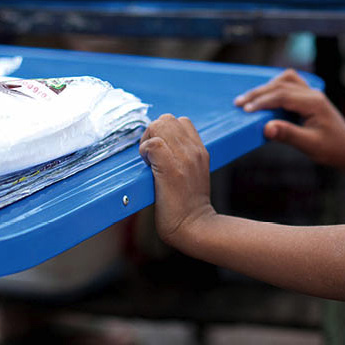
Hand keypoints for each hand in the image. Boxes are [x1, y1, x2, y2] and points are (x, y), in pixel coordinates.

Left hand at [139, 114, 213, 245]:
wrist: (195, 225)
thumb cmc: (188, 205)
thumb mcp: (194, 174)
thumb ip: (184, 157)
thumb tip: (160, 147)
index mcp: (200, 150)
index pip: (181, 121)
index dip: (165, 132)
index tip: (160, 151)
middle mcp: (194, 150)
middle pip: (167, 119)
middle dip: (152, 133)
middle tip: (150, 156)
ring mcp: (184, 158)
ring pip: (159, 125)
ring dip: (147, 140)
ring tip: (149, 160)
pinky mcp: (171, 169)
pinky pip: (152, 144)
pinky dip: (144, 151)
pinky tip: (147, 167)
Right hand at [234, 69, 344, 168]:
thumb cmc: (332, 149)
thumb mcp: (310, 145)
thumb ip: (288, 135)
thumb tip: (266, 127)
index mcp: (314, 102)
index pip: (282, 95)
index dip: (262, 101)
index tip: (245, 110)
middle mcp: (313, 94)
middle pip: (281, 85)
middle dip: (259, 93)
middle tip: (238, 103)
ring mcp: (312, 94)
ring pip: (286, 80)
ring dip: (267, 87)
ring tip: (250, 99)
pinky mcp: (310, 99)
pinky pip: (291, 85)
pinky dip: (276, 88)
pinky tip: (266, 98)